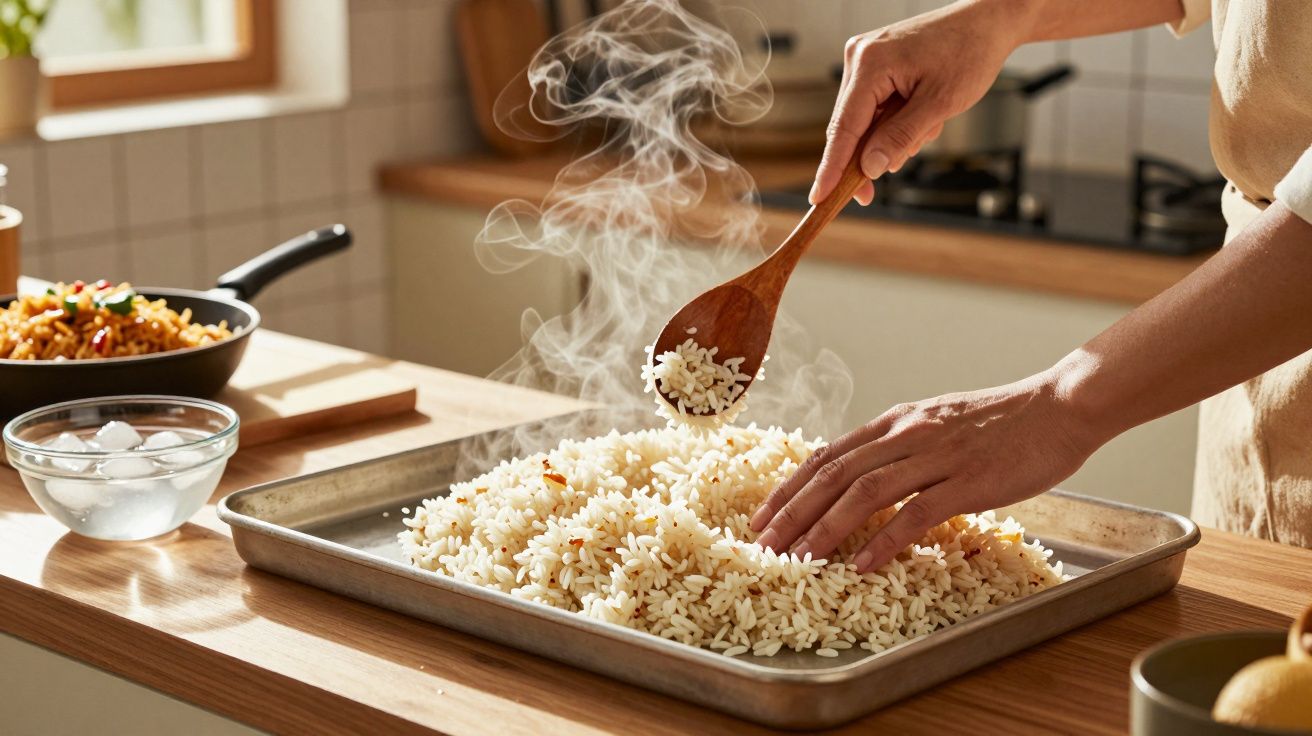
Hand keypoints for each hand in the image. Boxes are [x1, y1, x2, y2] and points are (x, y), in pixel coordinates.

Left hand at [748, 371, 1103, 571]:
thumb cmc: (1002, 421)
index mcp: (895, 422)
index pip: (826, 456)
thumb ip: (900, 446)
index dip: (789, 488)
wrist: (1060, 406)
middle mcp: (906, 435)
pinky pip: (916, 513)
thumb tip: (863, 476)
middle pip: (833, 476)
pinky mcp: (968, 482)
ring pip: (864, 493)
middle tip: (763, 545)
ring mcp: (936, 457)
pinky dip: (884, 541)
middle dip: (792, 512)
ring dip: (825, 528)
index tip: (761, 517)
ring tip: (798, 558)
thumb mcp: (937, 423)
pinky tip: (862, 565)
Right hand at [813, 0, 1032, 205]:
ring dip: (890, 136)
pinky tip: (922, 117)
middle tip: (872, 194)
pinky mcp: (876, 64)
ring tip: (928, 125)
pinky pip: (874, 107)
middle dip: (868, 156)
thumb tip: (869, 168)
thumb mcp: (940, 103)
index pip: (844, 126)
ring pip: (863, 120)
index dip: (831, 167)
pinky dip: (895, 122)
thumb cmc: (969, 52)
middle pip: (849, 126)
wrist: (987, 21)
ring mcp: (865, 59)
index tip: (819, 197)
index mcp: (870, 63)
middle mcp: (860, 57)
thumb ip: (900, 137)